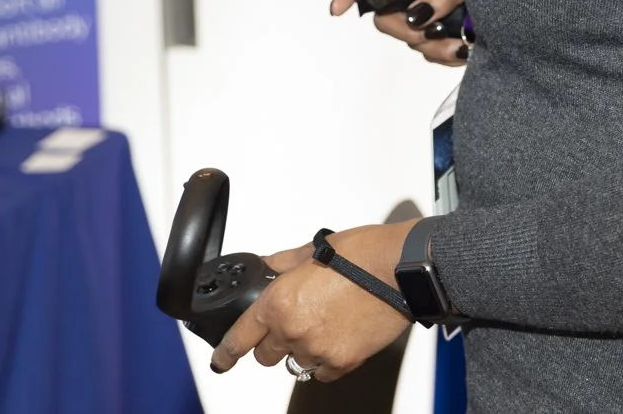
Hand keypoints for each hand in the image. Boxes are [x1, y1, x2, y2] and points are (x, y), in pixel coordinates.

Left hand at [210, 221, 415, 381]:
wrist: (401, 270)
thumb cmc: (364, 254)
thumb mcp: (316, 249)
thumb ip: (285, 262)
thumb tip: (270, 265)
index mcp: (279, 301)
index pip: (241, 336)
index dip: (226, 353)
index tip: (221, 361)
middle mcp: (293, 330)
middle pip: (266, 354)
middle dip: (274, 340)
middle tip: (295, 322)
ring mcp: (318, 349)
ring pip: (295, 363)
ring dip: (302, 349)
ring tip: (324, 324)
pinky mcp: (342, 362)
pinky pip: (322, 372)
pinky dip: (325, 361)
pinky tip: (338, 336)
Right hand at [330, 0, 470, 65]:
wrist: (523, 0)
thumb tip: (417, 15)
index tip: (336, 7)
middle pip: (388, 20)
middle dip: (410, 32)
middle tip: (436, 32)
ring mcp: (427, 17)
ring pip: (412, 42)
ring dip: (436, 48)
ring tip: (463, 43)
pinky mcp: (440, 39)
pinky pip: (431, 55)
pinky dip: (448, 55)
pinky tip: (466, 48)